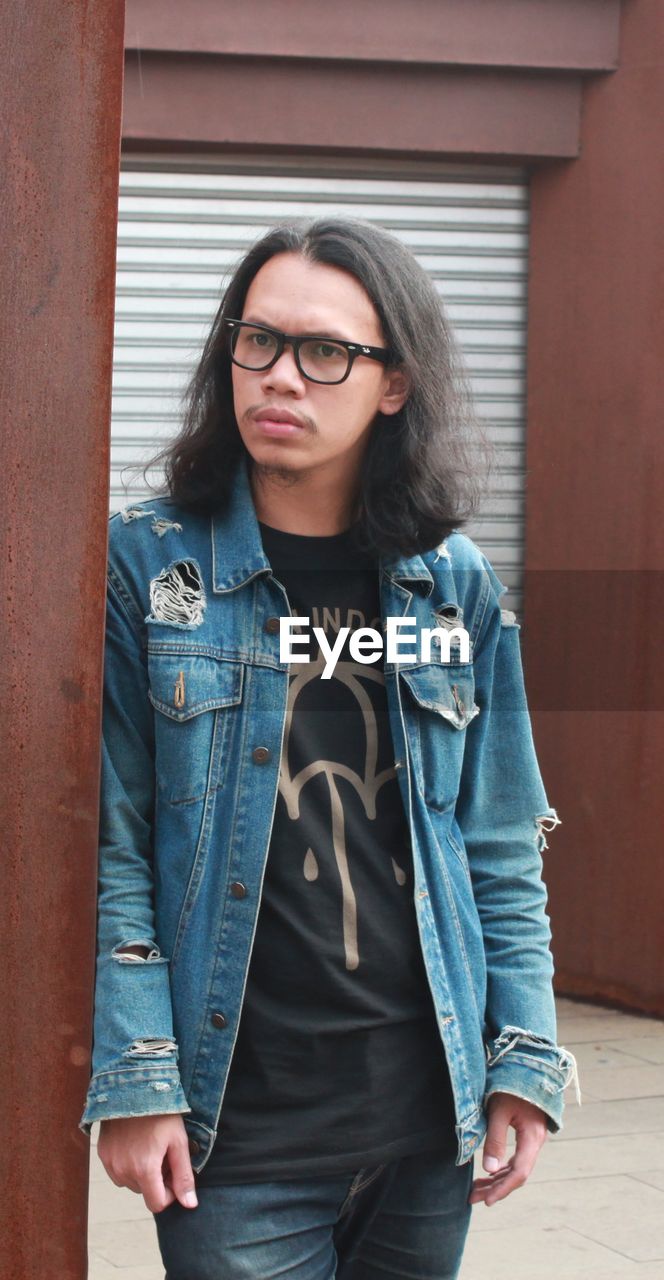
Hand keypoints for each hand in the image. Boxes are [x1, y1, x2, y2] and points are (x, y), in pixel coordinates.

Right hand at [98, 1114, 197, 1213]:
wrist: (134, 1086)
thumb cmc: (161, 1113)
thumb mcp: (179, 1142)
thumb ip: (184, 1176)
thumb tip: (190, 1205)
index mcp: (145, 1170)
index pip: (156, 1204)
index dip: (169, 1194)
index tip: (174, 1174)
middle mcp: (124, 1171)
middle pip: (144, 1192)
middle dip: (156, 1179)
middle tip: (164, 1154)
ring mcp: (110, 1163)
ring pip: (130, 1182)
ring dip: (141, 1172)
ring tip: (150, 1146)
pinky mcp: (102, 1154)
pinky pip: (117, 1170)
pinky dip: (128, 1164)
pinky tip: (136, 1143)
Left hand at [468, 1091, 547, 1206]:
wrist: (527, 1066)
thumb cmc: (510, 1085)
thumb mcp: (499, 1110)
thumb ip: (495, 1140)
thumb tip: (489, 1169)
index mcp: (532, 1137)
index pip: (519, 1172)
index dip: (503, 1188)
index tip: (486, 1201)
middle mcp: (536, 1142)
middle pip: (517, 1173)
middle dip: (495, 1188)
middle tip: (472, 1198)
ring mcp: (532, 1139)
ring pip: (515, 1167)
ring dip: (496, 1180)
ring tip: (475, 1190)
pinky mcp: (527, 1135)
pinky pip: (515, 1158)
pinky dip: (501, 1168)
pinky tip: (488, 1174)